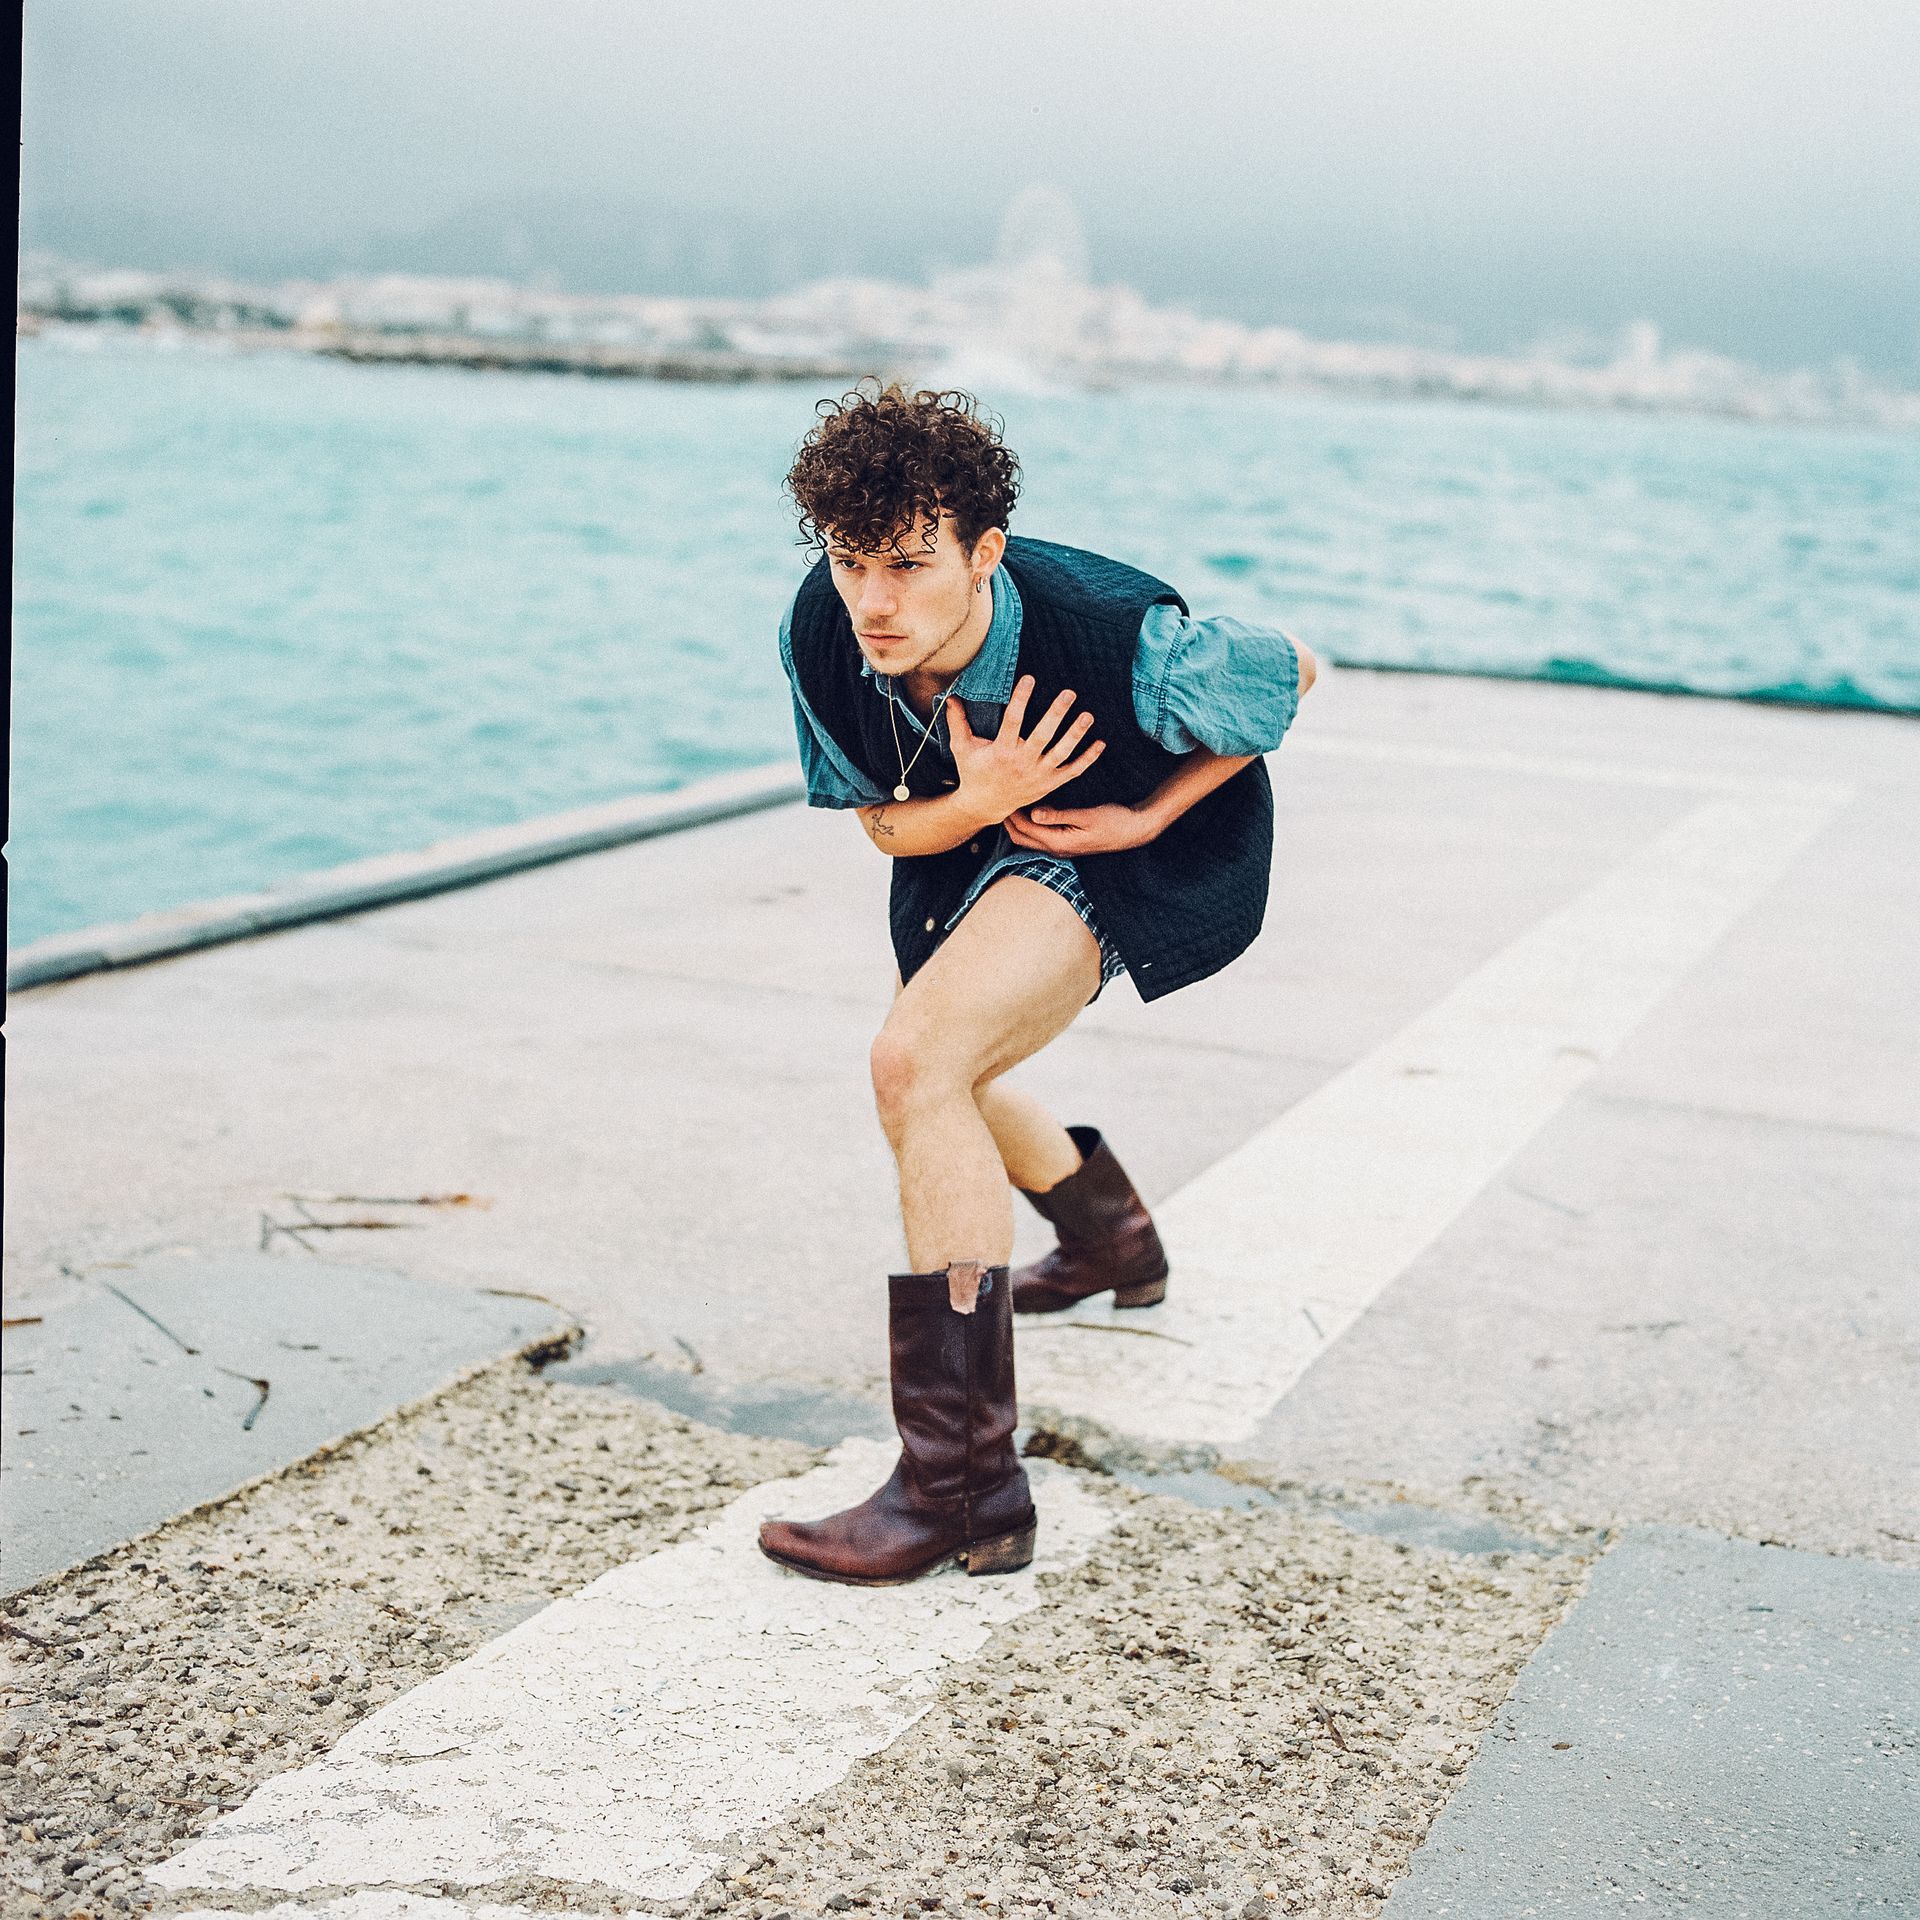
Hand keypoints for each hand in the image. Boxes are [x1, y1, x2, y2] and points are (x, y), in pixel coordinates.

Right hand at [945, 676, 1104, 823]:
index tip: (1029, 679)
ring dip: (1076, 734)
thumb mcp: (962, 748)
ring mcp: (1039, 775)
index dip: (1021, 699)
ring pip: (1062, 752)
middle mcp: (1022, 763)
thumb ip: (958, 722)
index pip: (1013, 720)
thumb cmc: (973, 773)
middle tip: (1069, 693)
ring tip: (1088, 715)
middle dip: (1057, 713)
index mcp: (1002, 751)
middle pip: (1043, 735)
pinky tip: (1100, 743)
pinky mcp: (1050, 784)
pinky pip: (1073, 771)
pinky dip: (1088, 758)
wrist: (985, 806)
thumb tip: (950, 696)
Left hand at [1004, 800, 1161, 853]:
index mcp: (1059, 842)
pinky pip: (1040, 836)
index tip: (1002, 795)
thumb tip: (1033, 813)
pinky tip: (1029, 809)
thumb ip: (1058, 815)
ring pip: (1029, 838)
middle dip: (1007, 821)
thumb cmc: (1114, 820)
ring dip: (1017, 823)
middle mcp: (1057, 848)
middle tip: (1000, 799)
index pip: (1024, 829)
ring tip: (1010, 802)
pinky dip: (1029, 825)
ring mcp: (1061, 847)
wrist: (1135, 830)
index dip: (1010, 814)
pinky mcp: (1067, 842)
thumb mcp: (1086, 815)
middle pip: (1021, 838)